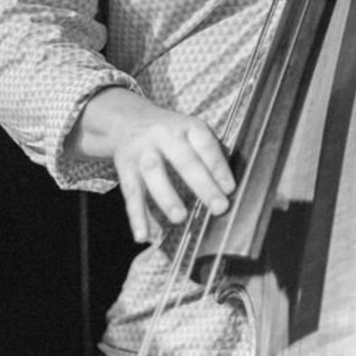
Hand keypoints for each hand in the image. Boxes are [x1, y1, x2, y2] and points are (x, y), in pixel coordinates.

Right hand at [80, 90, 234, 241]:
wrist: (130, 119)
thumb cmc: (171, 134)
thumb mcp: (190, 132)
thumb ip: (208, 154)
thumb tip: (226, 188)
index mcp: (187, 126)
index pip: (206, 145)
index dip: (218, 167)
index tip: (230, 189)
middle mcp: (164, 135)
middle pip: (184, 160)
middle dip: (203, 185)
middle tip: (218, 207)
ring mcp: (143, 150)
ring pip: (154, 173)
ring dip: (167, 197)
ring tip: (180, 217)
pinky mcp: (125, 167)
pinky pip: (131, 193)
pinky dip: (136, 216)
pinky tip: (142, 235)